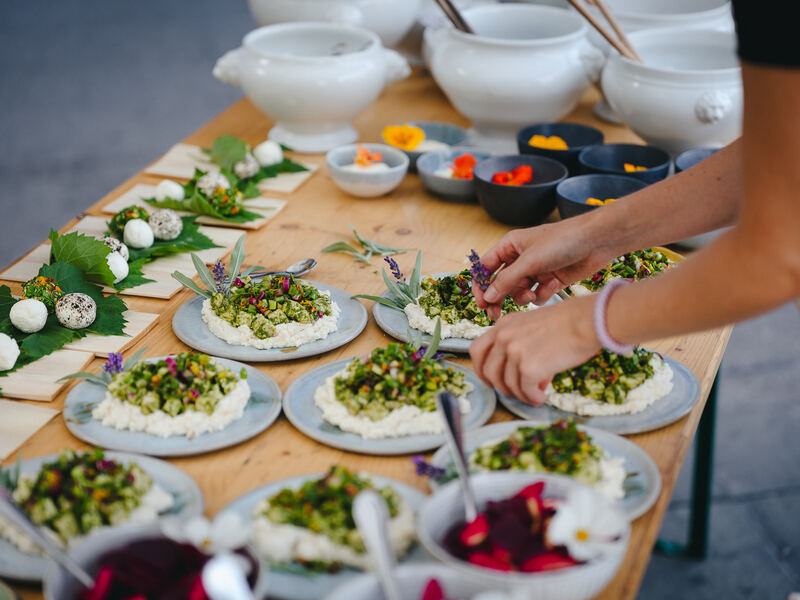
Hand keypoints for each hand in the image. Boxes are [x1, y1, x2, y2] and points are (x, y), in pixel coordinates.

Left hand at [470, 296, 600, 404]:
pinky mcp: (528, 367)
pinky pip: (524, 391)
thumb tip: (523, 377)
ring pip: (507, 384)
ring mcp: (514, 352)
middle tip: (514, 392)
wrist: (586, 321)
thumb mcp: (533, 326)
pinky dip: (532, 397)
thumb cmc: (568, 323)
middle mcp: (504, 337)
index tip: (491, 380)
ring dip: (520, 394)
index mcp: (503, 325)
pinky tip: (541, 396)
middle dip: (499, 386)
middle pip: (488, 371)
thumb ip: (521, 346)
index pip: (477, 350)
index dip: (480, 369)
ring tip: (534, 395)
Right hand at [472, 221, 613, 319]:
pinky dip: (543, 294)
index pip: (486, 268)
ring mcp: (535, 270)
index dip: (480, 285)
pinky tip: (554, 284)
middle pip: (500, 284)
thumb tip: (488, 296)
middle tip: (495, 315)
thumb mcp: (530, 261)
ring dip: (523, 297)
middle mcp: (520, 258)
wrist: (597, 242)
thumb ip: (507, 280)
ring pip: (518, 292)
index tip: (481, 303)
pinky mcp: (550, 280)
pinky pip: (537, 295)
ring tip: (531, 296)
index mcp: (510, 246)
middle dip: (499, 298)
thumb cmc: (562, 241)